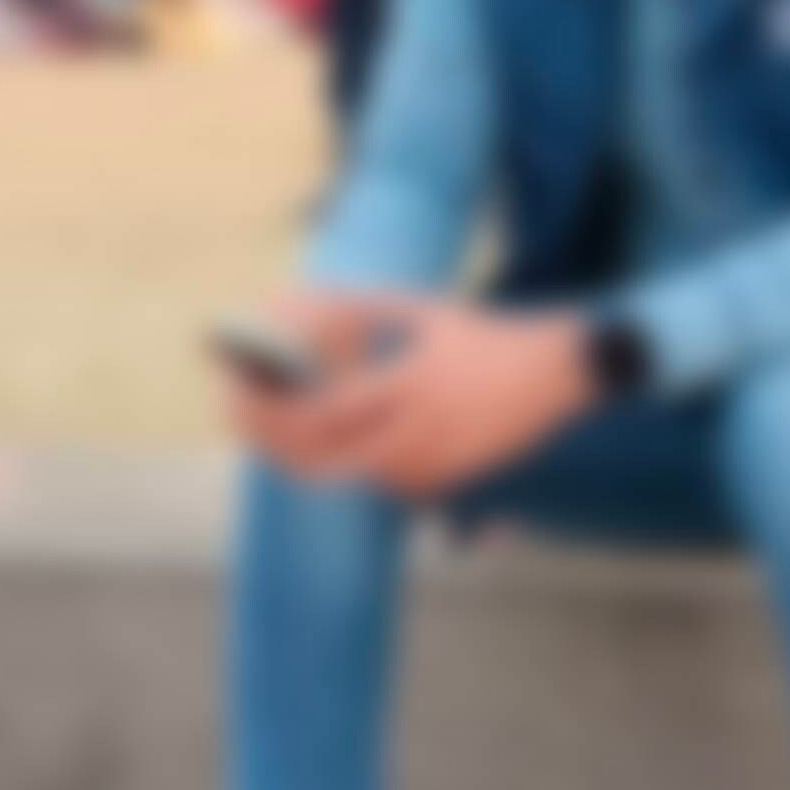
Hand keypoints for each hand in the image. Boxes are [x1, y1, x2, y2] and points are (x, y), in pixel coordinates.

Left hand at [222, 293, 594, 496]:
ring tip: (285, 415)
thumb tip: (290, 305)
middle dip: (270, 442)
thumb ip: (354, 309)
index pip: (317, 415)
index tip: (236, 391)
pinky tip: (352, 426)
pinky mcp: (441, 484)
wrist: (554, 376)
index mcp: (407, 386)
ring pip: (345, 472)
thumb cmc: (483, 338)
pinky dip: (355, 455)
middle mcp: (416, 434)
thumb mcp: (420, 311)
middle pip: (318, 461)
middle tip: (241, 414)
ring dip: (310, 449)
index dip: (268, 411)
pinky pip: (379, 477)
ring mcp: (429, 466)